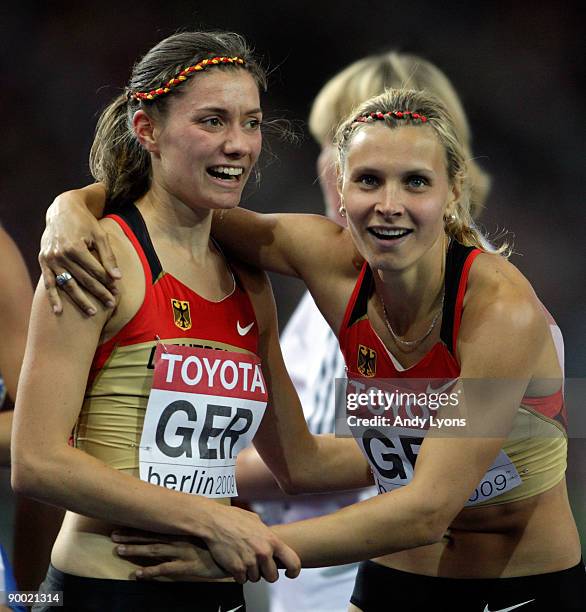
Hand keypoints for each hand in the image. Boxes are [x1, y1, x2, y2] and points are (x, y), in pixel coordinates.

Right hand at [40, 190, 120, 314]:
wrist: (62, 210)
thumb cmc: (85, 223)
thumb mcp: (100, 236)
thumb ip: (108, 257)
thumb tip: (118, 278)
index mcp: (75, 248)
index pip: (95, 271)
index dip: (108, 282)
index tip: (117, 292)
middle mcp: (61, 255)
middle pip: (83, 279)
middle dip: (99, 293)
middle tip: (111, 304)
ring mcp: (50, 259)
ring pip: (67, 284)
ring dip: (80, 300)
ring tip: (93, 312)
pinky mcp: (43, 261)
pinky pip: (48, 283)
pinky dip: (53, 297)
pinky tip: (59, 311)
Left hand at [112, 529, 227, 580]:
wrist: (237, 551)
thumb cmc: (223, 540)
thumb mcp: (209, 529)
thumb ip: (196, 526)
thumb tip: (187, 520)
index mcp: (185, 529)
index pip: (159, 525)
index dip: (142, 524)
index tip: (126, 520)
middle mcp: (181, 538)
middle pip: (152, 536)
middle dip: (132, 536)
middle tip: (114, 535)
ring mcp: (183, 552)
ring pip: (155, 550)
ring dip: (136, 550)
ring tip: (119, 550)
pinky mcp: (188, 566)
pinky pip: (165, 570)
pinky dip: (150, 572)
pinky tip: (137, 574)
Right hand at [202, 504, 300, 583]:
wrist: (214, 521)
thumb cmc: (234, 518)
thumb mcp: (256, 521)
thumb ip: (267, 534)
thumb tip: (273, 541)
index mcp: (272, 541)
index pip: (293, 562)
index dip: (293, 571)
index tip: (289, 573)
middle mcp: (264, 553)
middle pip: (272, 577)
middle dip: (266, 573)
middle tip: (258, 564)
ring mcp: (250, 562)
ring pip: (256, 579)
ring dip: (250, 572)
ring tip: (243, 558)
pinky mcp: (237, 569)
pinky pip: (242, 580)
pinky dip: (238, 574)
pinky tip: (234, 561)